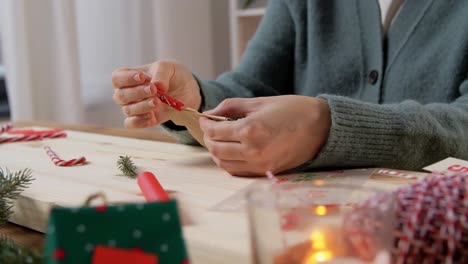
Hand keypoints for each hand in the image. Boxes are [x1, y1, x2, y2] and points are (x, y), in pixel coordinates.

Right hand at [111, 60, 200, 127]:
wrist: (187, 90)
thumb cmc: (173, 75)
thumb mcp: (169, 67)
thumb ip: (161, 73)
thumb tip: (157, 85)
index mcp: (130, 76)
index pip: (117, 78)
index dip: (126, 79)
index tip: (142, 77)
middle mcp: (129, 93)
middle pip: (120, 96)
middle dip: (137, 93)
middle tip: (153, 89)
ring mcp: (136, 107)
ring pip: (127, 110)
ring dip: (142, 106)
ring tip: (157, 102)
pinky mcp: (145, 119)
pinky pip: (132, 124)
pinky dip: (140, 121)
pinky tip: (152, 115)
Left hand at [199, 95, 330, 175]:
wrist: (321, 128)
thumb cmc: (293, 110)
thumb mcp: (259, 102)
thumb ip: (231, 106)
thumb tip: (211, 113)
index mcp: (250, 130)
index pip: (215, 132)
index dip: (205, 124)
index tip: (205, 118)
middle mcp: (252, 151)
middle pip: (216, 149)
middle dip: (208, 138)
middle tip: (210, 128)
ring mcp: (259, 164)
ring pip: (223, 163)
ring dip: (216, 152)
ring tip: (219, 140)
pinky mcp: (265, 172)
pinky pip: (237, 171)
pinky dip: (228, 162)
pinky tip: (231, 151)